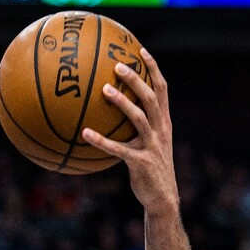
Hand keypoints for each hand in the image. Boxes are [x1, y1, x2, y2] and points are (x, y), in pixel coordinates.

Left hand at [82, 50, 177, 215]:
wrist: (163, 199)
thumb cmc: (151, 171)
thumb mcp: (151, 146)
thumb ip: (140, 129)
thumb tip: (115, 114)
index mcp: (164, 124)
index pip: (162, 90)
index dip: (153, 69)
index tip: (141, 50)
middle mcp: (161, 131)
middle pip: (151, 97)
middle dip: (136, 79)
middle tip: (118, 65)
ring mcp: (152, 147)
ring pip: (139, 118)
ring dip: (122, 102)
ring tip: (105, 90)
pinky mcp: (141, 163)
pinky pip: (119, 149)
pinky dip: (101, 141)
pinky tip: (85, 134)